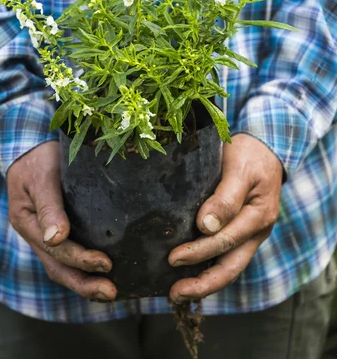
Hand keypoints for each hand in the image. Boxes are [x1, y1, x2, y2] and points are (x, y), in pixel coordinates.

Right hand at [7, 141, 116, 301]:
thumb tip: (56, 238)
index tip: (106, 263)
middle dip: (84, 283)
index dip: (81, 259)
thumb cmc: (39, 157)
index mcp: (26, 221)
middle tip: (111, 293)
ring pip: (61, 266)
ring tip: (110, 292)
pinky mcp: (55, 231)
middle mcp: (34, 233)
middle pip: (57, 267)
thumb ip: (49, 205)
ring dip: (84, 281)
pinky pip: (66, 256)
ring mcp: (43, 234)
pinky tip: (103, 274)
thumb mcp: (42, 175)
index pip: (55, 249)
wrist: (31, 147)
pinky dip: (82, 268)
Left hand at [168, 133, 282, 302]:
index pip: (226, 241)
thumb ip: (226, 198)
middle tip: (174, 293)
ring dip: (205, 282)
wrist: (266, 146)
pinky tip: (189, 273)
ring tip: (178, 292)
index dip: (198, 252)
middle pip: (231, 267)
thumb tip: (205, 226)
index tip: (173, 258)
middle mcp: (257, 231)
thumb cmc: (250, 154)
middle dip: (203, 284)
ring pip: (229, 266)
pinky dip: (208, 267)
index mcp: (259, 216)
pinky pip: (226, 256)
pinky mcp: (241, 231)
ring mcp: (250, 234)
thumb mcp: (239, 169)